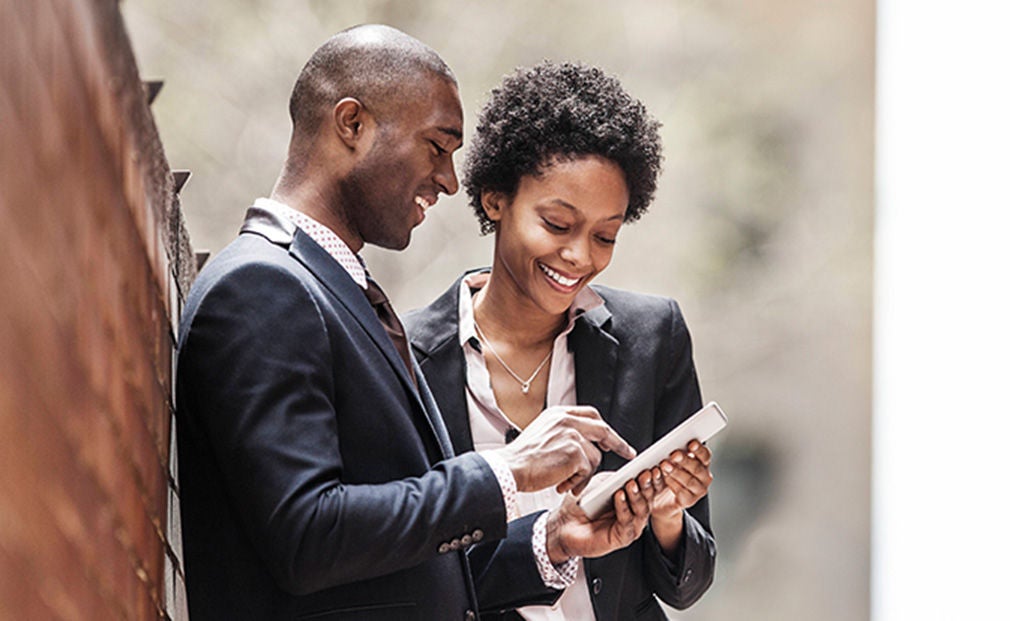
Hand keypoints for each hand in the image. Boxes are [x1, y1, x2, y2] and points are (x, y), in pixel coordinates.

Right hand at [488, 406, 635, 493]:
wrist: (509, 469)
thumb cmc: (522, 459)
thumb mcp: (543, 434)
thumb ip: (562, 432)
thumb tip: (584, 443)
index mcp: (558, 414)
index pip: (590, 415)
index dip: (603, 428)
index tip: (612, 439)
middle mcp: (566, 419)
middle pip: (602, 429)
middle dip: (618, 443)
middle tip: (628, 453)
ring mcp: (572, 434)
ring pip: (594, 456)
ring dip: (584, 474)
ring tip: (566, 483)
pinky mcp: (575, 451)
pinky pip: (588, 470)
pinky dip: (578, 482)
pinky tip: (562, 485)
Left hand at [544, 471, 654, 562]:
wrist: (564, 523)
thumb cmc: (582, 503)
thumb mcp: (601, 484)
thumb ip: (617, 478)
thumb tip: (633, 470)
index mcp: (632, 497)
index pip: (649, 486)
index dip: (654, 475)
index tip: (656, 463)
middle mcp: (634, 511)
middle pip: (648, 497)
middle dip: (648, 484)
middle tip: (648, 472)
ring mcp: (631, 525)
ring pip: (641, 510)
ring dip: (637, 495)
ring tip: (632, 483)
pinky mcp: (622, 537)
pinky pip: (627, 522)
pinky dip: (623, 507)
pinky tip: (619, 496)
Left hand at [649, 440, 712, 551]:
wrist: (664, 498)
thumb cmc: (671, 472)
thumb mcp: (675, 461)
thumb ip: (678, 454)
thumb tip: (672, 444)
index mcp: (703, 464)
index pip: (705, 455)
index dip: (699, 450)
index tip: (691, 444)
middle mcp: (704, 477)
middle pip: (697, 468)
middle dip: (685, 460)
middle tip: (674, 455)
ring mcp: (699, 490)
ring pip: (689, 480)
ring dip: (676, 472)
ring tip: (665, 465)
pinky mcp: (690, 500)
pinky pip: (681, 491)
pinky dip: (672, 483)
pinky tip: (665, 478)